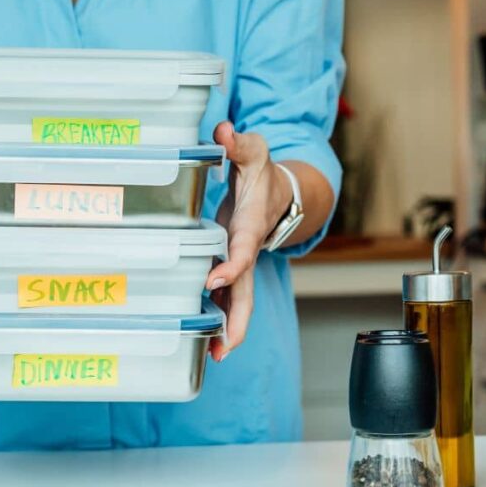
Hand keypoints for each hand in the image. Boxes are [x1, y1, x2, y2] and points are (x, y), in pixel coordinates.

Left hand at [205, 122, 293, 361]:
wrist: (278, 193)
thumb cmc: (262, 174)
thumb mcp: (253, 153)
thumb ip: (238, 143)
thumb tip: (222, 130)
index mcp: (249, 225)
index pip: (242, 249)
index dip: (231, 264)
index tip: (216, 278)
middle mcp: (246, 250)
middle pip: (246, 290)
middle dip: (238, 319)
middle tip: (225, 347)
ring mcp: (240, 264)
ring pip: (238, 301)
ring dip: (230, 329)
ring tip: (216, 356)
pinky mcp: (231, 268)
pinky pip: (228, 298)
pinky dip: (221, 319)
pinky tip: (207, 343)